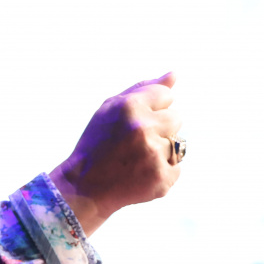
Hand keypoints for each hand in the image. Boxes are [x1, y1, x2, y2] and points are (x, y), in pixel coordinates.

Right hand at [49, 72, 182, 235]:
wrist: (85, 188)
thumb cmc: (98, 144)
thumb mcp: (111, 109)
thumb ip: (144, 89)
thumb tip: (174, 74)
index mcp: (130, 107)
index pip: (167, 95)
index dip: (152, 108)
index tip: (135, 121)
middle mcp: (144, 129)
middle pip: (177, 118)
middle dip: (160, 128)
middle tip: (135, 142)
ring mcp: (155, 155)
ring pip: (178, 143)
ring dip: (162, 149)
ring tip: (137, 160)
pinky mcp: (163, 178)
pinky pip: (177, 166)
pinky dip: (162, 170)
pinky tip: (141, 174)